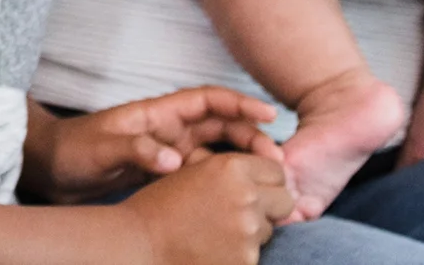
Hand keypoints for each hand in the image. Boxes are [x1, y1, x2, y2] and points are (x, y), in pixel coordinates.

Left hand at [29, 89, 281, 203]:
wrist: (51, 170)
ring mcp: (167, 151)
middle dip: (251, 138)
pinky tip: (236, 197)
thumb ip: (138, 150)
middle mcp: (168, 129)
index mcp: (158, 113)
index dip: (240, 104)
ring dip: (240, 163)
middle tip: (278, 162)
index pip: (208, 101)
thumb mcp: (104, 149)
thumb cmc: (73, 151)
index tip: (269, 115)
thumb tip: (174, 160)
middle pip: (220, 127)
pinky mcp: (163, 174)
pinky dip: (220, 181)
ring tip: (266, 182)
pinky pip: (200, 174)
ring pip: (215, 153)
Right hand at [117, 152, 294, 264]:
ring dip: (254, 232)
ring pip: (271, 229)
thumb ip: (226, 168)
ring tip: (219, 234)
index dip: (267, 180)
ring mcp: (247, 231)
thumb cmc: (159, 206)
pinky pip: (256, 254)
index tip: (255, 189)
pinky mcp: (246, 260)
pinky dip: (240, 254)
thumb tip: (257, 169)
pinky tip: (215, 250)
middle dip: (270, 206)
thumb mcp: (192, 172)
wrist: (139, 244)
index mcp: (231, 168)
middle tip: (244, 213)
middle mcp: (245, 195)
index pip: (277, 170)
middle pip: (285, 200)